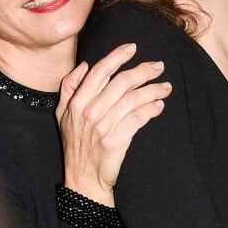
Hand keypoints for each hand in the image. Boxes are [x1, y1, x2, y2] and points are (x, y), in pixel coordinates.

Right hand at [57, 43, 170, 204]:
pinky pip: (138, 118)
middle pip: (121, 82)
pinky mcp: (116, 140)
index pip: (99, 71)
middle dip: (143, 70)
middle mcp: (89, 112)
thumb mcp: (62, 115)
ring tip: (165, 87)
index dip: (117, 56)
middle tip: (158, 66)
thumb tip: (84, 65)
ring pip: (133, 99)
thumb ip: (69, 87)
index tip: (132, 48)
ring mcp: (103, 126)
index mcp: (77, 102)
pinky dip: (151, 110)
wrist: (83, 179)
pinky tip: (159, 106)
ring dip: (153, 90)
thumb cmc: (75, 146)